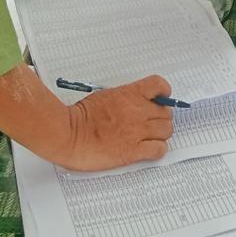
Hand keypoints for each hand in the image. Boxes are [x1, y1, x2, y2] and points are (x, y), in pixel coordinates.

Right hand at [56, 75, 174, 171]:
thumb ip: (123, 99)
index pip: (159, 85)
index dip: (163, 93)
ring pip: (166, 131)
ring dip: (161, 134)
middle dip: (161, 118)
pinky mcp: (133, 151)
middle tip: (152, 123)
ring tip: (151, 138)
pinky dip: (158, 150)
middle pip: (166, 113)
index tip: (161, 98)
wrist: (68, 135)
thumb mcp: (105, 96)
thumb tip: (131, 104)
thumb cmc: (79, 117)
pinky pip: (159, 149)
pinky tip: (149, 150)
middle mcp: (138, 111)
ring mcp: (137, 131)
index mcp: (130, 94)